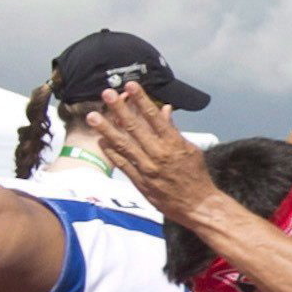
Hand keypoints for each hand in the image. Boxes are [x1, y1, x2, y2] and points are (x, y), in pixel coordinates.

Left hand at [84, 87, 220, 220]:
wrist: (198, 205)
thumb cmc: (196, 176)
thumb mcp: (191, 150)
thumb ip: (174, 130)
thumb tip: (165, 110)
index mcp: (174, 144)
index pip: (155, 117)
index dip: (142, 100)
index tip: (131, 85)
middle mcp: (159, 154)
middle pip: (135, 128)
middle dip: (119, 109)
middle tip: (106, 93)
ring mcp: (147, 168)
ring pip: (123, 145)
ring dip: (107, 129)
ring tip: (93, 116)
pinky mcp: (140, 182)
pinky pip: (122, 163)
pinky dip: (111, 152)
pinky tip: (101, 140)